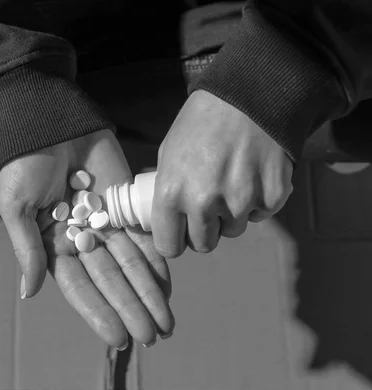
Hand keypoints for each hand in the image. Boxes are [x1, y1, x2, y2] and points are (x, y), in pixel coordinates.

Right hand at [0, 129, 173, 348]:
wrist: (50, 121)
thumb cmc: (24, 164)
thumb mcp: (16, 207)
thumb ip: (28, 249)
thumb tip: (29, 293)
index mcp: (54, 246)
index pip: (80, 288)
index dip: (99, 313)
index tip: (119, 339)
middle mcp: (83, 240)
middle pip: (111, 282)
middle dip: (132, 309)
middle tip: (154, 336)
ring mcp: (106, 222)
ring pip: (130, 265)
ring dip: (148, 293)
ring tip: (167, 321)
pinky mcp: (125, 203)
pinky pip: (143, 235)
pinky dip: (156, 260)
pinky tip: (168, 284)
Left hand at [152, 90, 293, 256]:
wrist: (249, 95)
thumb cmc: (202, 121)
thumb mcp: (169, 152)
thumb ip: (167, 188)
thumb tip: (164, 217)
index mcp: (172, 193)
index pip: (170, 246)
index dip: (175, 241)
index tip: (180, 234)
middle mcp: (204, 203)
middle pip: (204, 244)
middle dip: (204, 230)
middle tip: (207, 207)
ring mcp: (240, 202)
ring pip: (233, 230)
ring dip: (230, 215)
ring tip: (230, 181)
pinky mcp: (271, 197)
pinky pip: (260, 214)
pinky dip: (257, 202)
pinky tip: (252, 175)